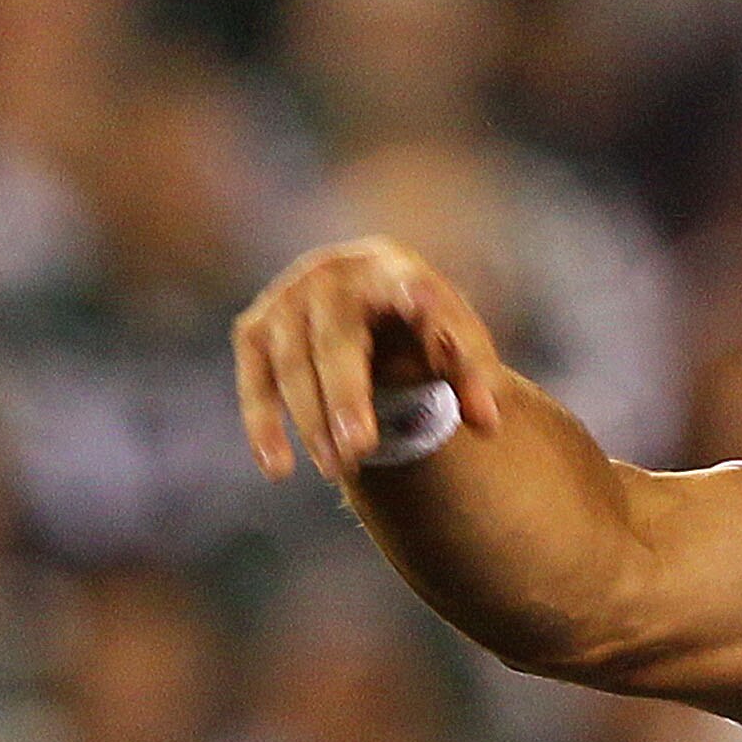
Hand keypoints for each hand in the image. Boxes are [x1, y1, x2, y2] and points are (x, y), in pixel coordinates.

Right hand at [232, 237, 506, 483]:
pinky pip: (254, 380)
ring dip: (311, 421)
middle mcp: (333, 275)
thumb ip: (473, 375)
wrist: (362, 300)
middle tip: (359, 449)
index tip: (418, 299)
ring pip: (291, 364)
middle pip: (336, 341)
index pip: (407, 286)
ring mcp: (287, 298)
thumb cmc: (419, 325)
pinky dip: (263, 424)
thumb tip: (486, 422)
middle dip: (345, 397)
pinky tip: (276, 467)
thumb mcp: (453, 339)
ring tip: (337, 471)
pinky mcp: (255, 329)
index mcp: (393, 269)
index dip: (412, 295)